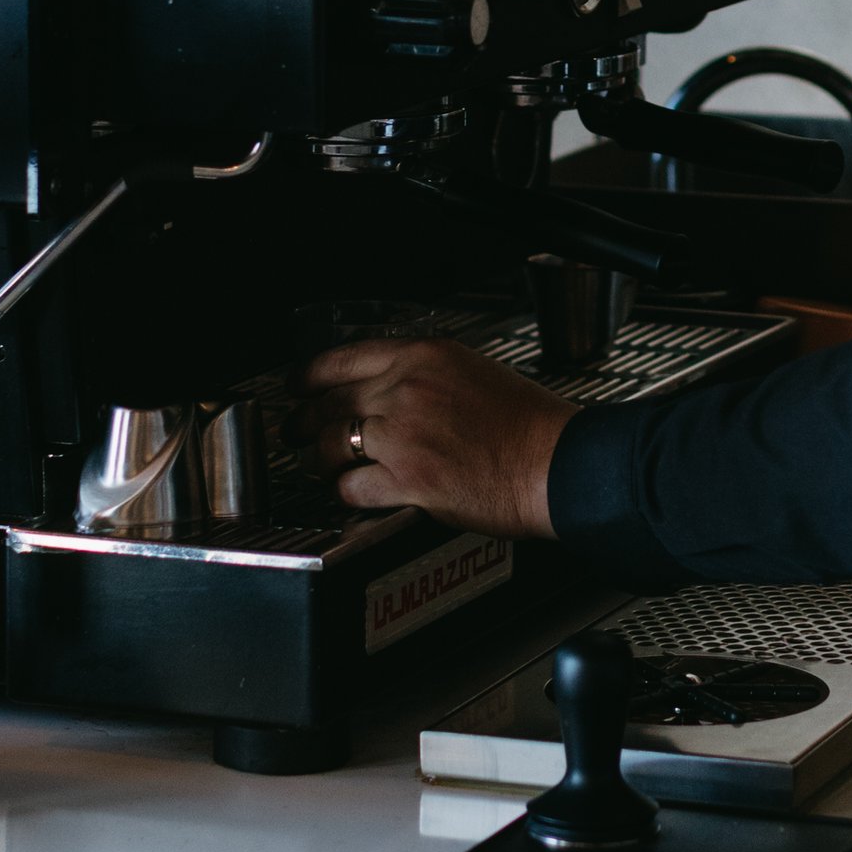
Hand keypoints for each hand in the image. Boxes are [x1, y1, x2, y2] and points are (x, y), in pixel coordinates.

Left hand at [299, 339, 571, 538]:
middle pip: (328, 402)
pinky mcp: (408, 480)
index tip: (296, 386)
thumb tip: (391, 392)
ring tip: (322, 469)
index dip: (308, 376)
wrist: (558, 463)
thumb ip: (427, 377)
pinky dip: (347, 493)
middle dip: (301, 422)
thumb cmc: (531, 425)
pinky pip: (352, 487)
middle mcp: (406, 389)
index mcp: (425, 357)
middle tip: (293, 433)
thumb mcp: (475, 372)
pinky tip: (354, 494)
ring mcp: (403, 435)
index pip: (343, 358)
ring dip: (320, 461)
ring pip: (330, 446)